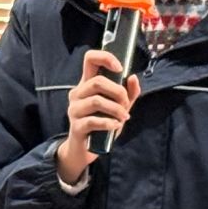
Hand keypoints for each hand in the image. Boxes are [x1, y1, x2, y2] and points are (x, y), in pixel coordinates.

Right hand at [55, 50, 141, 185]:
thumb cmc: (102, 124)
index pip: (90, 59)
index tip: (120, 68)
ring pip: (97, 100)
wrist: (84, 150)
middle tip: (126, 103)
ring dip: (116, 109)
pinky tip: (116, 126)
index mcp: (86, 84)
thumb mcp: (119, 107)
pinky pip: (94, 120)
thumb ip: (128, 93)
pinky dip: (109, 123)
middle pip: (97, 82)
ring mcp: (74, 110)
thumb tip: (133, 77)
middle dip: (118, 92)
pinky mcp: (76, 126)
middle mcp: (77, 94)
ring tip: (123, 117)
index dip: (105, 58)